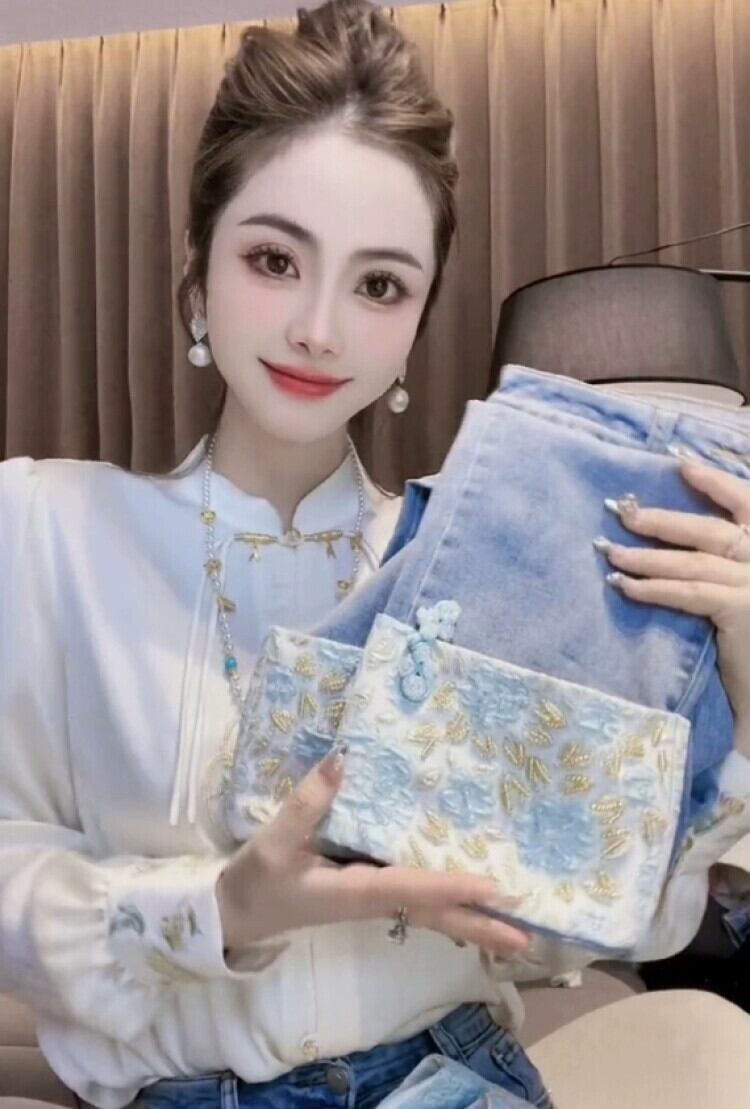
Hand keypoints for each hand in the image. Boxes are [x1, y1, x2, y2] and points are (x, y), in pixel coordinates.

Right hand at [217, 747, 528, 957]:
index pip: (411, 890)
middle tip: (527, 937)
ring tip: (514, 923)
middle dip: (480, 926)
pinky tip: (468, 896)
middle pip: (436, 917)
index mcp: (354, 893)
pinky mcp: (368, 894)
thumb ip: (306, 803)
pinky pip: (418, 901)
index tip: (491, 887)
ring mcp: (372, 902)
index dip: (450, 887)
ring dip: (472, 918)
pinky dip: (448, 901)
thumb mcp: (273, 842)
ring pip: (431, 913)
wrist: (235, 916)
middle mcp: (372, 902)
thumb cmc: (256, 882)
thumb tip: (342, 760)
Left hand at [600, 459, 749, 750]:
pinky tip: (623, 585)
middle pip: (714, 529)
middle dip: (664, 518)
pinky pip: (690, 593)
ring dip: (647, 554)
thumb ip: (722, 568)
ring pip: (696, 560)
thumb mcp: (742, 597)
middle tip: (621, 509)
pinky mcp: (744, 610)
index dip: (716, 482)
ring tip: (609, 550)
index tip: (679, 463)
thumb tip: (670, 547)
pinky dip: (654, 587)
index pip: (748, 504)